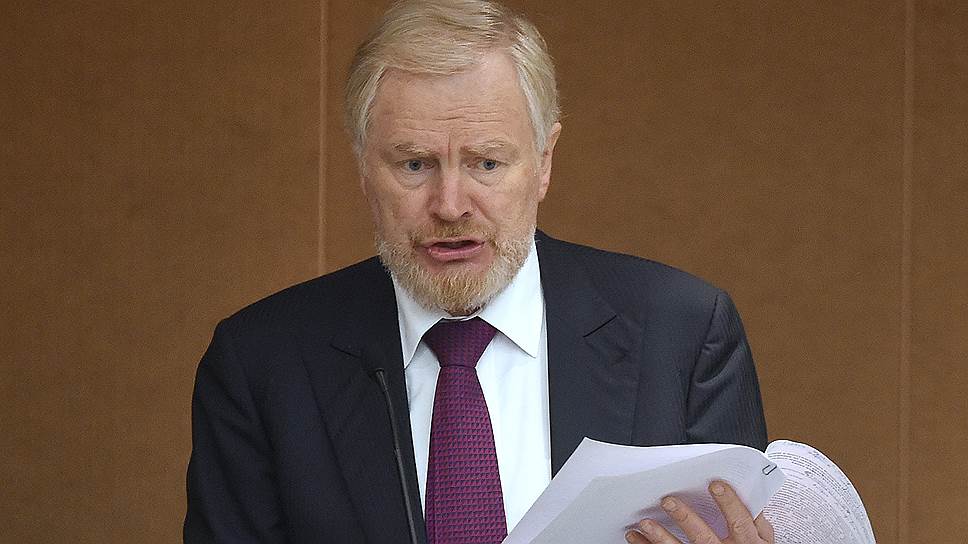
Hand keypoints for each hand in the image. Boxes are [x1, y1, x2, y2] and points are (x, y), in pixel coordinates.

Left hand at [624, 481, 773, 543]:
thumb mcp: (763, 543)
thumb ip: (756, 523)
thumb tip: (751, 497)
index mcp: (746, 543)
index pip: (738, 521)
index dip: (729, 503)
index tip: (716, 485)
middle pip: (703, 536)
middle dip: (685, 519)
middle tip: (668, 501)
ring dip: (660, 537)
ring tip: (644, 523)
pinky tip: (636, 538)